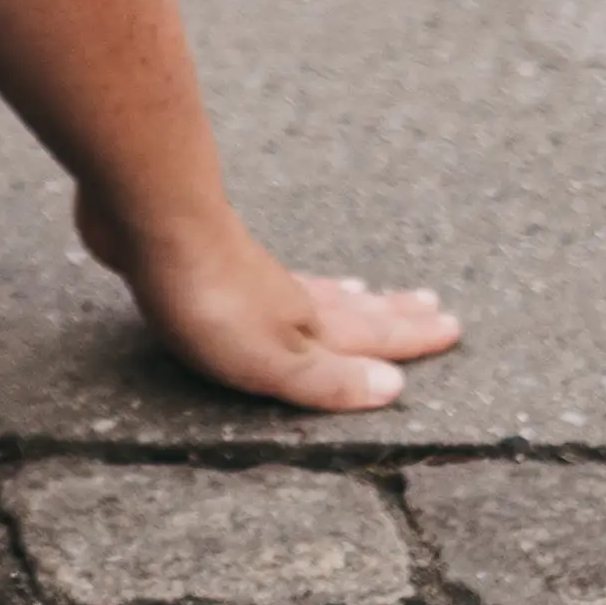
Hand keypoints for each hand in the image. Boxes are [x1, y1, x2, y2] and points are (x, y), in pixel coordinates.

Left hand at [75, 181, 457, 413]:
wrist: (153, 216)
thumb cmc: (212, 299)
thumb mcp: (273, 358)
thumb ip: (328, 378)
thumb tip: (395, 388)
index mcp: (310, 326)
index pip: (373, 338)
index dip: (411, 339)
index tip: (452, 327)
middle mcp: (290, 297)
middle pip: (351, 309)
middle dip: (392, 314)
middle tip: (430, 303)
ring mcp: (250, 272)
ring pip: (311, 289)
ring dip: (344, 296)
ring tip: (365, 293)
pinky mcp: (206, 256)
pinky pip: (268, 276)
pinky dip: (288, 280)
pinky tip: (269, 272)